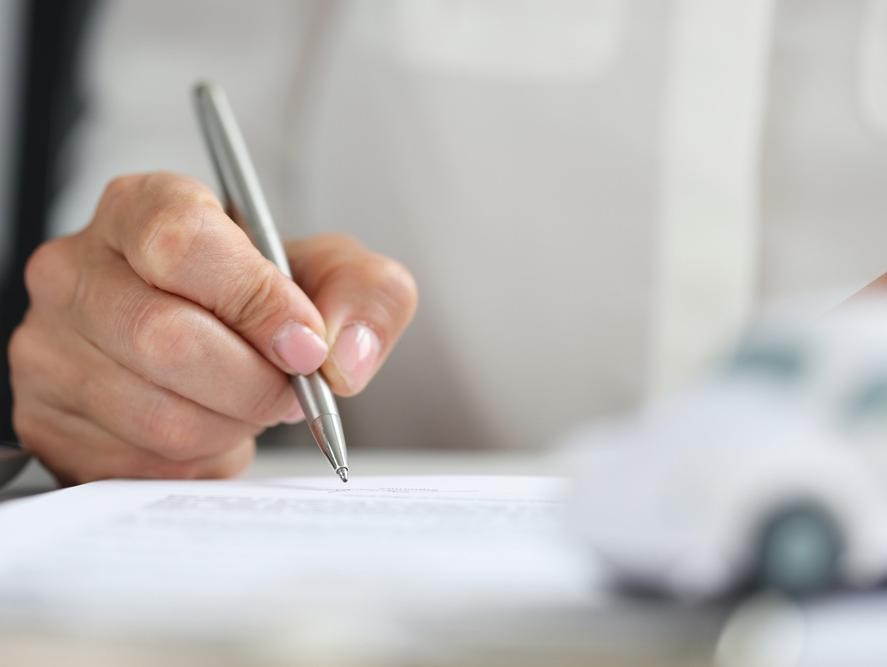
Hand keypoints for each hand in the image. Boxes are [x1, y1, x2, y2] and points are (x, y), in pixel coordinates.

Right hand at [9, 173, 416, 483]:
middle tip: (289, 389)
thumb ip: (366, 295)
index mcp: (143, 209)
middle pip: (167, 340)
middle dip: (255, 383)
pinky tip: (209, 424)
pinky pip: (141, 464)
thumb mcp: (333, 275)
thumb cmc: (265, 298)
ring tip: (247, 402)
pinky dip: (200, 458)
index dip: (255, 302)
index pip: (182, 245)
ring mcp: (49, 346)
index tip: (305, 343)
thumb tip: (345, 357)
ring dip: (232, 425)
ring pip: (158, 416)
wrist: (213, 340)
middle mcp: (78, 270)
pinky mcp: (47, 419)